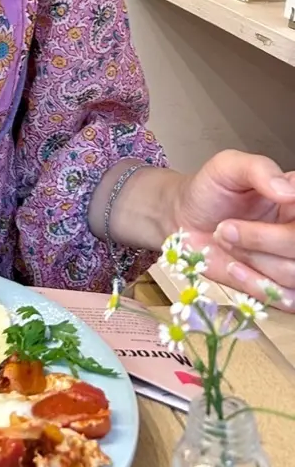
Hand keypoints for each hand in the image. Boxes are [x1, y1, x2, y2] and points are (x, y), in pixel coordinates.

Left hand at [172, 150, 294, 310]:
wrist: (183, 219)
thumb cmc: (210, 189)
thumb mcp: (228, 167)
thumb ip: (259, 170)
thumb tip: (288, 191)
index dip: (289, 227)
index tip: (276, 207)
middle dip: (264, 240)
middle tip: (226, 228)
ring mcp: (291, 259)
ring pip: (294, 274)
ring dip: (254, 260)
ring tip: (225, 240)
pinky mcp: (278, 287)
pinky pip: (286, 299)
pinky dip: (255, 284)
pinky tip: (233, 266)